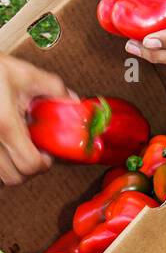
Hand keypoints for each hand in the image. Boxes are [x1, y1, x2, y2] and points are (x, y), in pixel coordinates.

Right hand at [0, 56, 75, 185]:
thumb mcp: (25, 74)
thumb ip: (53, 88)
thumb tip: (72, 101)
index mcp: (5, 125)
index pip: (30, 164)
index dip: (44, 163)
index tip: (47, 153)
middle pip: (14, 178)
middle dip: (29, 169)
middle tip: (35, 153)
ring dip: (12, 168)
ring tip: (18, 149)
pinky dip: (0, 163)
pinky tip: (5, 146)